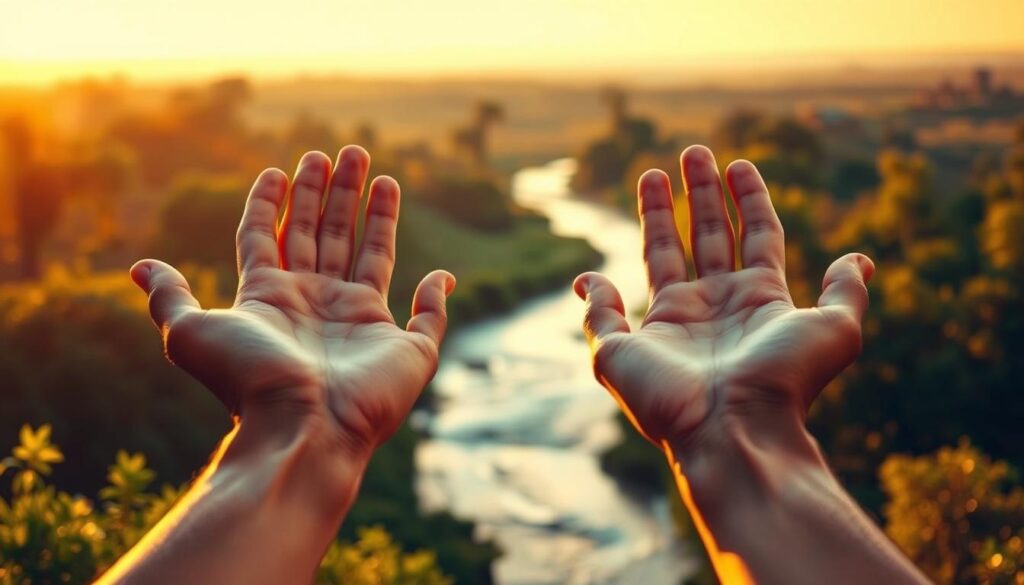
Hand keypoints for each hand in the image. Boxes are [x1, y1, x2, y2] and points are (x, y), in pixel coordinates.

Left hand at [130, 147, 453, 458]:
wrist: (303, 426)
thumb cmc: (249, 381)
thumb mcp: (190, 333)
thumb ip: (170, 297)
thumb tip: (139, 266)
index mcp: (272, 298)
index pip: (271, 236)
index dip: (272, 202)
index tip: (279, 169)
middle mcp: (317, 304)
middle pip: (324, 233)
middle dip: (332, 191)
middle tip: (345, 151)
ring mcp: (362, 324)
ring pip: (371, 253)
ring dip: (375, 212)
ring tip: (378, 170)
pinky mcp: (405, 347)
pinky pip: (427, 317)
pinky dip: (435, 295)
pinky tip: (439, 273)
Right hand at [574, 145, 872, 447]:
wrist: (735, 428)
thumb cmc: (783, 381)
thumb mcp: (834, 330)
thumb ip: (845, 291)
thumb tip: (861, 258)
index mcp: (756, 300)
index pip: (753, 235)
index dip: (748, 198)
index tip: (739, 163)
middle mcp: (713, 307)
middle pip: (705, 235)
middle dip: (700, 192)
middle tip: (694, 151)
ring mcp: (669, 325)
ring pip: (659, 254)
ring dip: (656, 213)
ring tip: (653, 172)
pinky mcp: (626, 348)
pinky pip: (602, 315)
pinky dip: (593, 295)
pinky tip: (589, 276)